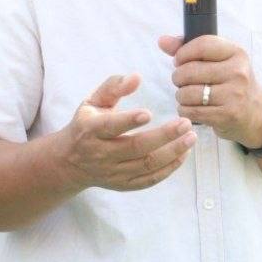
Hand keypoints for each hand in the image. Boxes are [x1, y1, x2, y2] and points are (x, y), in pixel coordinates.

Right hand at [59, 73, 196, 191]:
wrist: (70, 162)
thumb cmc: (86, 125)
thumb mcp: (92, 102)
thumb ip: (113, 87)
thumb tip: (136, 77)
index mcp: (91, 130)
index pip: (110, 126)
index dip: (128, 121)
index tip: (149, 113)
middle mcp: (101, 153)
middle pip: (135, 147)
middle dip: (163, 136)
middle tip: (186, 123)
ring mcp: (113, 172)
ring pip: (146, 165)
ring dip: (172, 152)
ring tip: (191, 137)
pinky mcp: (123, 184)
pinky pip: (148, 180)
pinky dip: (168, 169)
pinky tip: (183, 154)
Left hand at [159, 35, 261, 147]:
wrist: (256, 114)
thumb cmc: (231, 82)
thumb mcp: (219, 61)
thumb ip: (190, 48)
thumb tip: (162, 41)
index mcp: (236, 53)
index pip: (202, 45)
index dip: (183, 53)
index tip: (179, 61)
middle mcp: (238, 72)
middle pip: (190, 70)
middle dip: (178, 77)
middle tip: (181, 81)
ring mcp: (234, 95)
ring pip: (188, 93)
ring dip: (180, 96)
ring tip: (187, 96)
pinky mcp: (227, 115)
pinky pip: (191, 111)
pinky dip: (185, 110)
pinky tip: (191, 108)